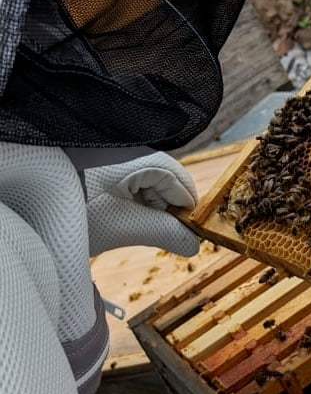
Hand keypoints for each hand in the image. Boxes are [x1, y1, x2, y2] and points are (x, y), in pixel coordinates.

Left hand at [85, 153, 199, 256]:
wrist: (32, 208)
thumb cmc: (76, 213)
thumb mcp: (124, 227)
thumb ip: (165, 233)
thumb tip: (195, 243)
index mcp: (137, 157)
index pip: (179, 179)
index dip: (185, 209)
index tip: (185, 235)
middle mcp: (130, 150)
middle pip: (168, 179)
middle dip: (167, 208)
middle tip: (155, 233)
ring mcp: (117, 157)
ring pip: (152, 182)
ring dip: (151, 207)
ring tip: (132, 226)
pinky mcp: (107, 167)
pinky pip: (134, 182)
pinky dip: (136, 202)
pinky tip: (122, 217)